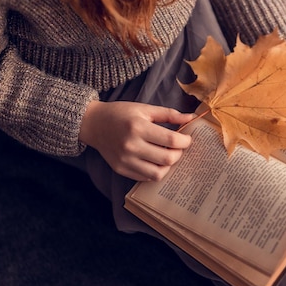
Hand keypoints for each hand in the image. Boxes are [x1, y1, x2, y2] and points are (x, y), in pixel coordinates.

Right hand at [79, 100, 195, 180]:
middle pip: (167, 159)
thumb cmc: (121, 114)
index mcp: (138, 127)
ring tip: (167, 155)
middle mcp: (131, 146)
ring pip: (158, 173)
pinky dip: (155, 171)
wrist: (94, 124)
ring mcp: (125, 160)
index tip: (187, 138)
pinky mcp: (121, 169)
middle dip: (179, 154)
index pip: (171, 141)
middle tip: (178, 147)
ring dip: (168, 166)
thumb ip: (169, 114)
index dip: (185, 141)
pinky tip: (155, 161)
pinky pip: (146, 177)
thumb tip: (191, 117)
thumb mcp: (144, 109)